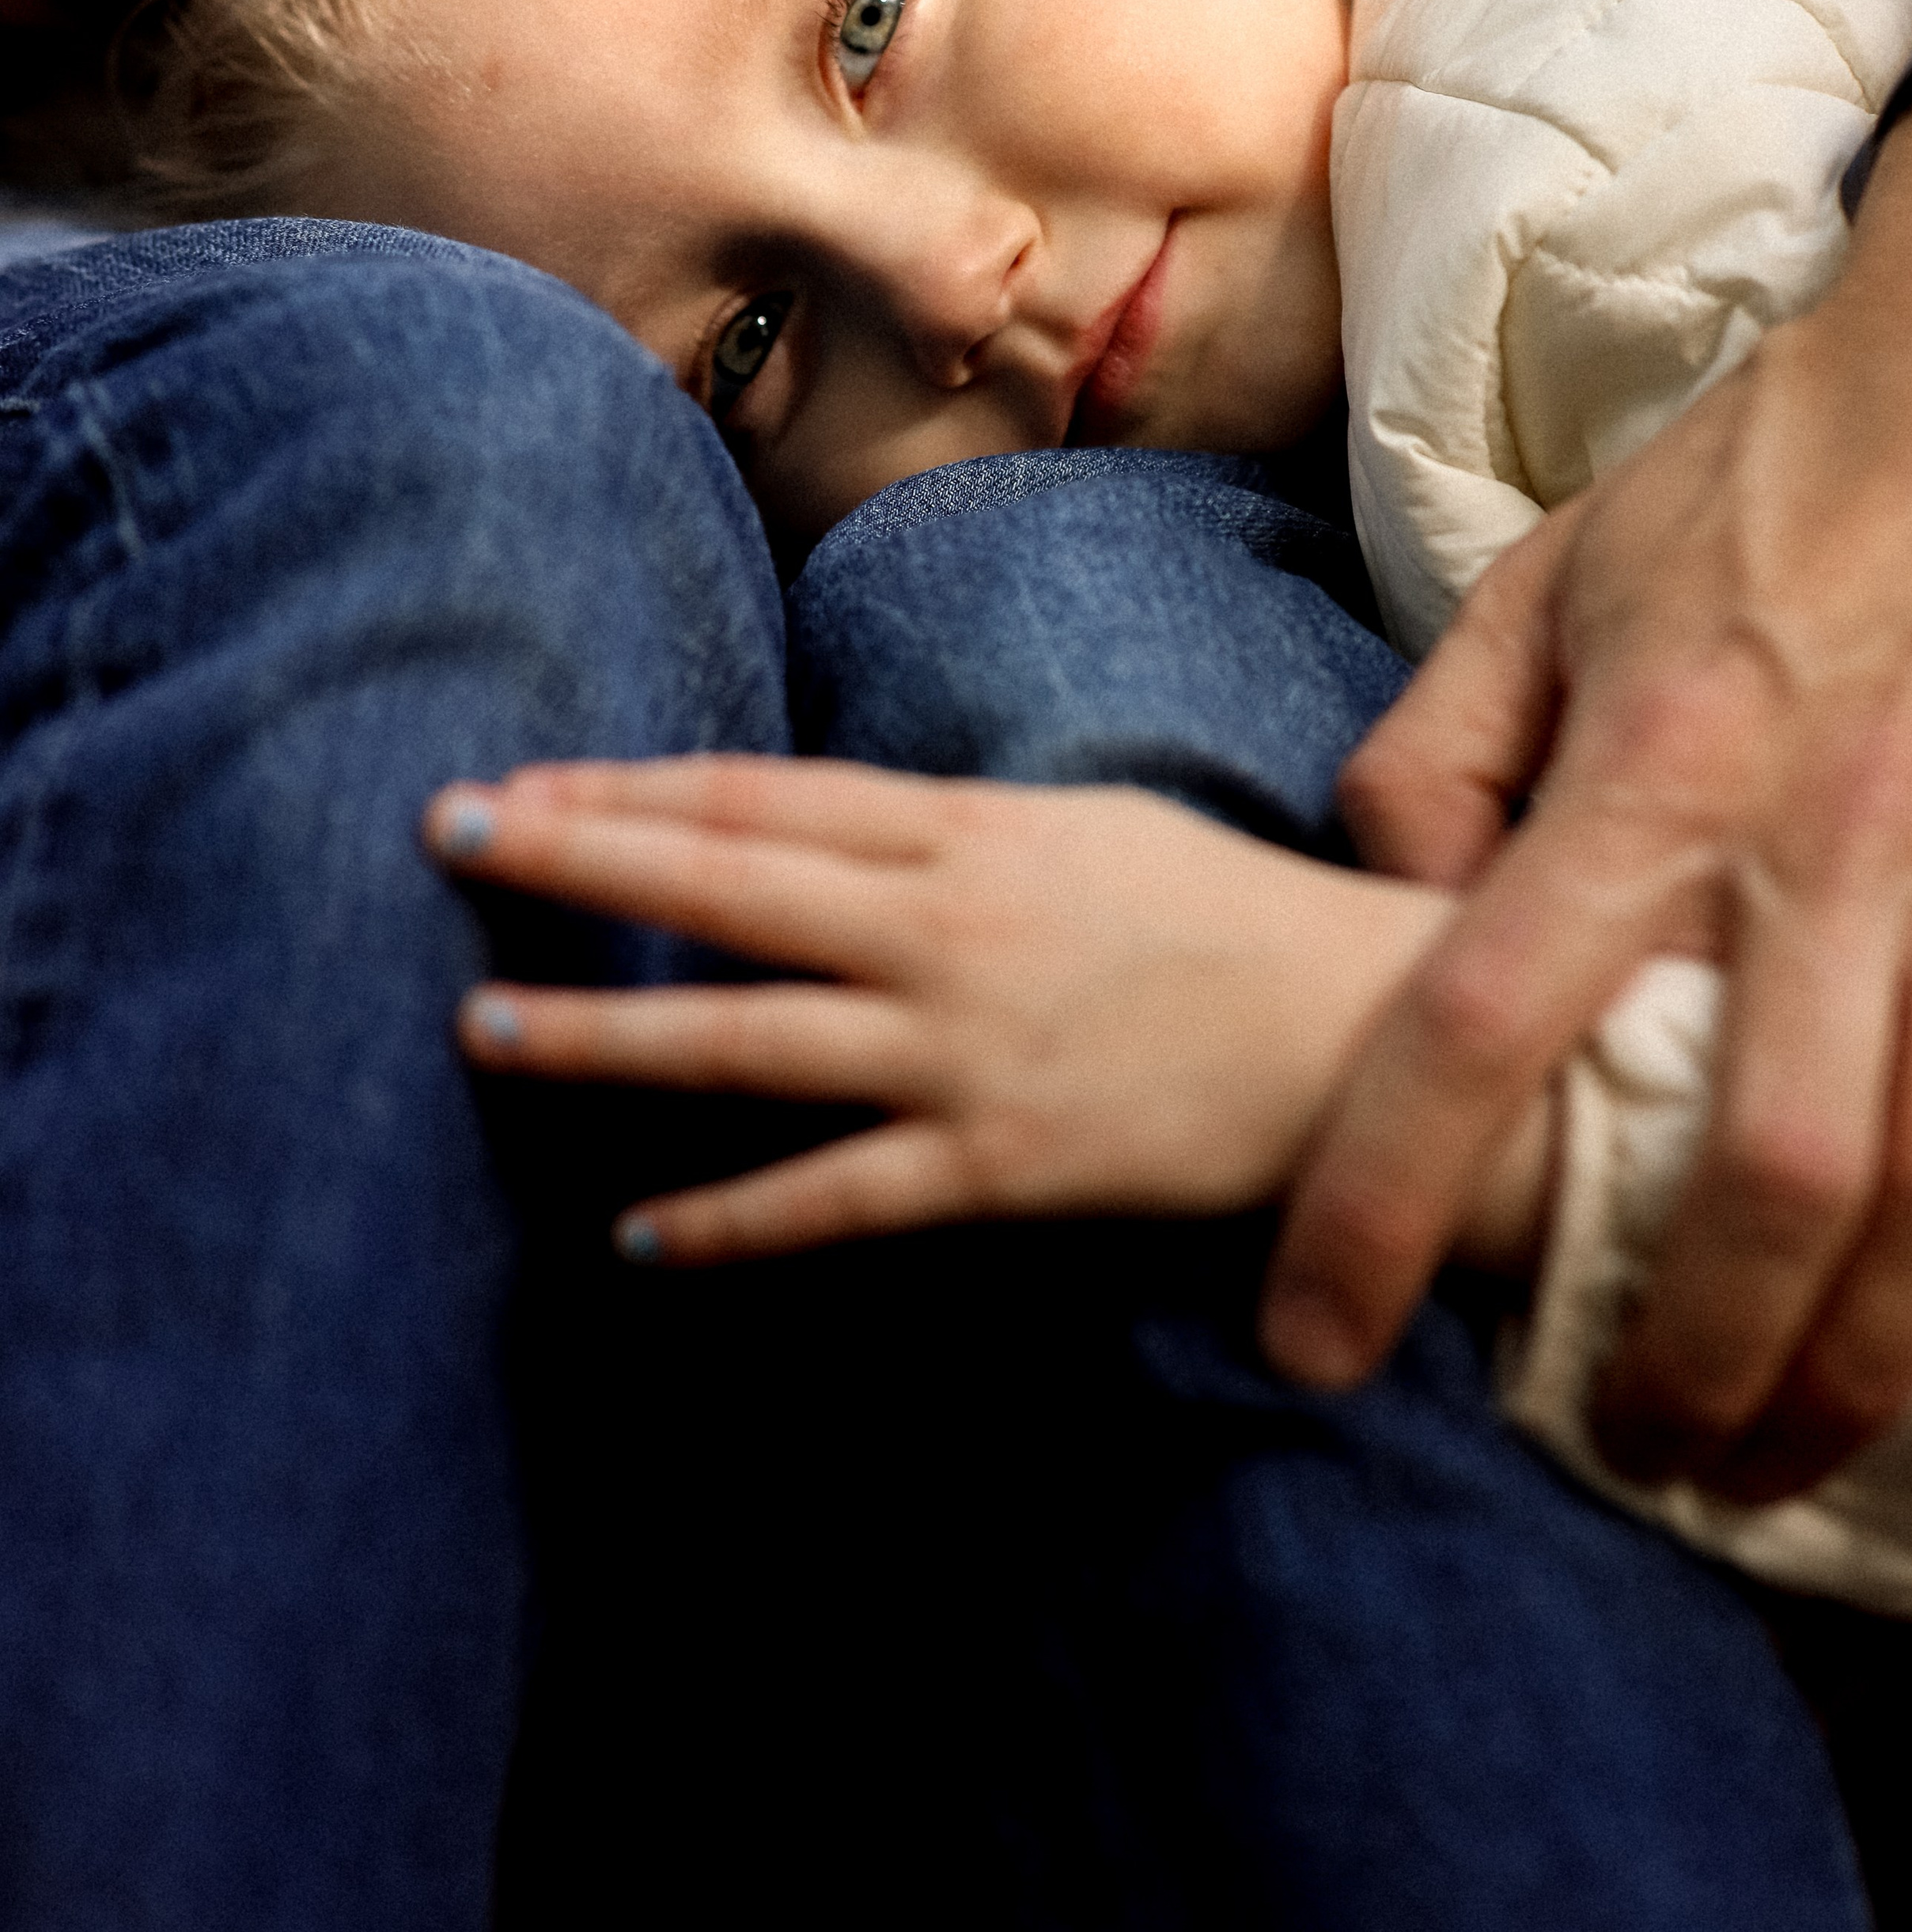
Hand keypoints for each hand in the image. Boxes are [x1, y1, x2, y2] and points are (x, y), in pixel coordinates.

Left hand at [425, 753, 1473, 1265]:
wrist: (1360, 1036)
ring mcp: (964, 1050)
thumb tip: (819, 832)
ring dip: (604, 1034)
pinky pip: (836, 1197)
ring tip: (481, 1027)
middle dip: (577, 856)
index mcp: (968, 830)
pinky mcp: (998, 1166)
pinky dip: (733, 1220)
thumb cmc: (1221, 915)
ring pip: (747, 1038)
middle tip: (447, 835)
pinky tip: (638, 1234)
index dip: (628, 787)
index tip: (521, 781)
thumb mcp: (1080, 827)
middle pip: (726, 883)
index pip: (761, 796)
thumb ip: (946, 830)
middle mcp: (946, 927)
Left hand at [1264, 90, 1911, 1498]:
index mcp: (1648, 766)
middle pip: (1747, 1173)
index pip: (1473, 1017)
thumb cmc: (1746, 496)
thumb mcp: (1543, 590)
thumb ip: (1435, 760)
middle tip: (1616, 1440)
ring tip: (1761, 1455)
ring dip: (1844, 1374)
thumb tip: (1388, 925)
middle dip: (1672, 1356)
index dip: (1374, 1199)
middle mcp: (1817, 845)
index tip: (1309, 1336)